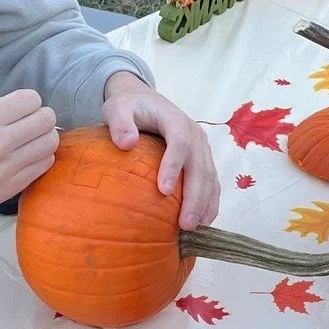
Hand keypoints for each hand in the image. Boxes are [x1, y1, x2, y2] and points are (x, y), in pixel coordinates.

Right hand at [0, 90, 57, 240]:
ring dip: (43, 137)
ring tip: (29, 139)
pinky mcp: (12, 187)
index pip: (30, 100)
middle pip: (46, 120)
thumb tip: (17, 105)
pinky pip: (44, 165)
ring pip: (50, 143)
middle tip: (31, 121)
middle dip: (40, 117)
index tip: (22, 106)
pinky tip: (25, 156)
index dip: (28, 101)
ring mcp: (8, 168)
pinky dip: (39, 157)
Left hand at [102, 72, 219, 230]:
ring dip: (205, 204)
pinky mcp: (203, 160)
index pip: (180, 144)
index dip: (173, 167)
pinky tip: (202, 222)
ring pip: (210, 177)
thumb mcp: (118, 108)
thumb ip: (120, 122)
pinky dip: (210, 202)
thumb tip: (126, 143)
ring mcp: (202, 148)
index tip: (162, 192)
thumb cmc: (130, 107)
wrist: (144, 101)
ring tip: (194, 228)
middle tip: (184, 224)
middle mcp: (195, 135)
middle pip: (200, 167)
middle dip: (195, 197)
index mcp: (176, 121)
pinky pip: (211, 182)